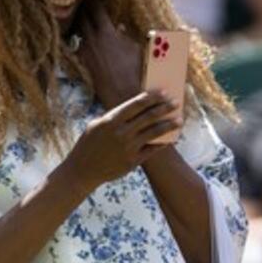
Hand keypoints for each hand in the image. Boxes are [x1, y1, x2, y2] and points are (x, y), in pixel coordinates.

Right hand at [62, 91, 177, 191]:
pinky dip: (162, 143)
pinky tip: (170, 138)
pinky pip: (152, 149)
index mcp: (110, 121)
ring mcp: (128, 148)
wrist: (82, 170)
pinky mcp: (132, 161)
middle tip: (175, 102)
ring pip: (154, 132)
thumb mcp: (95, 125)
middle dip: (164, 108)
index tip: (163, 92)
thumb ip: (113, 116)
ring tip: (179, 120)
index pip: (136, 105)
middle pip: (148, 116)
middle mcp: (121, 133)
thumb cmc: (87, 145)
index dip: (151, 97)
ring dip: (168, 125)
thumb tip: (132, 108)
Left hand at [78, 1, 143, 108]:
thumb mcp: (135, 48)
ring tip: (76, 16)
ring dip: (76, 23)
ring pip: (76, 32)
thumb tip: (119, 26)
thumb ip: (125, 34)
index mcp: (107, 33)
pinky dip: (74, 39)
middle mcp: (92, 41)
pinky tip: (74, 37)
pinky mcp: (81, 63)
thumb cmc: (135, 71)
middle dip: (82, 8)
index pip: (96, 10)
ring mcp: (85, 52)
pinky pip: (74, 47)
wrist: (123, 93)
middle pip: (81, 18)